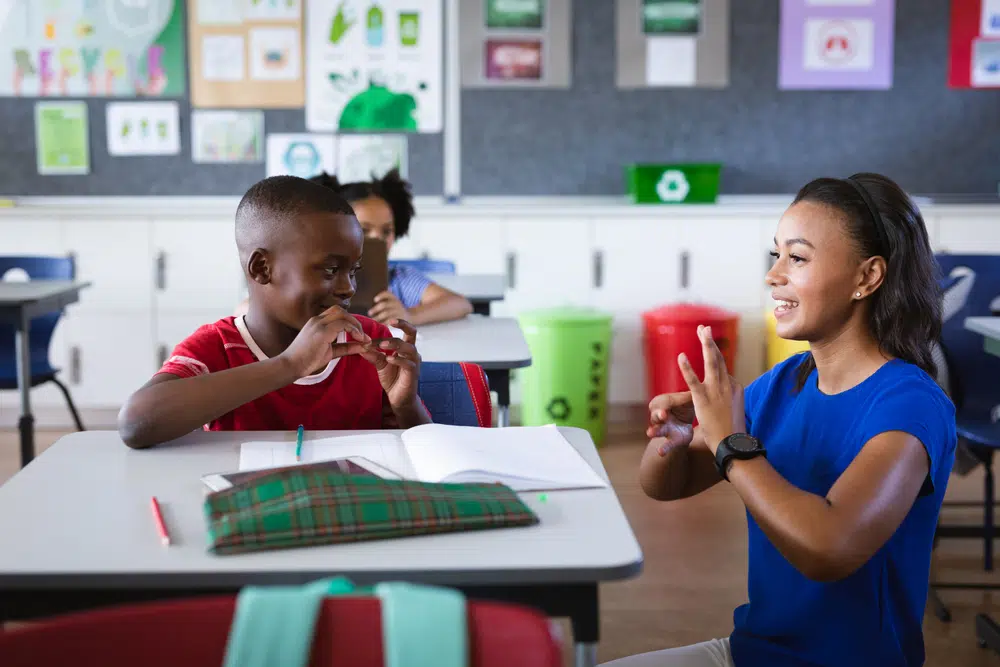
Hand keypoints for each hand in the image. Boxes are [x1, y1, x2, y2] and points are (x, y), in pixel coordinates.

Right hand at [279, 306, 370, 377]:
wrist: (291, 366)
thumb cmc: (307, 360)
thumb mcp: (331, 352)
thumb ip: (346, 347)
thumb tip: (362, 346)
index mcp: (317, 323)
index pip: (337, 314)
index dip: (351, 322)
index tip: (361, 336)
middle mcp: (317, 320)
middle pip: (341, 311)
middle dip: (355, 321)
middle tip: (363, 336)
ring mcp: (318, 324)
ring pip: (343, 314)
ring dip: (356, 324)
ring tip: (362, 338)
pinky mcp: (321, 331)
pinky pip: (342, 323)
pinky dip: (353, 330)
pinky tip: (358, 340)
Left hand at [360, 319, 420, 408]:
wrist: (398, 398)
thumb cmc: (392, 379)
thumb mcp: (380, 364)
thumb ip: (373, 353)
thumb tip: (360, 344)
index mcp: (406, 348)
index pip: (408, 331)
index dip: (401, 323)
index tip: (389, 320)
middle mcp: (412, 353)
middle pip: (412, 334)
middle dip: (403, 326)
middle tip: (390, 322)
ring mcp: (414, 362)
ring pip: (409, 348)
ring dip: (395, 344)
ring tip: (381, 344)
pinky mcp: (413, 373)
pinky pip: (408, 363)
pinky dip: (398, 360)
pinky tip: (388, 358)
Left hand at [368, 291, 408, 324]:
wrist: (410, 316)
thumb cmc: (396, 309)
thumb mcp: (393, 302)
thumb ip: (385, 299)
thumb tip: (372, 299)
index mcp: (394, 298)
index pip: (387, 294)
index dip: (381, 296)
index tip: (374, 300)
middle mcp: (397, 304)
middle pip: (385, 304)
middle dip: (376, 309)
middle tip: (369, 313)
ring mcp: (399, 311)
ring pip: (387, 313)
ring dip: (378, 317)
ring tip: (373, 320)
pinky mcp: (400, 319)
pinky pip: (390, 321)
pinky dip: (384, 322)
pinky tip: (380, 324)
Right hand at [647, 391, 694, 454]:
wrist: (688, 425)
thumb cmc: (685, 408)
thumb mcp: (688, 400)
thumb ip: (689, 396)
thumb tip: (697, 386)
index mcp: (664, 402)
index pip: (665, 401)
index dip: (668, 402)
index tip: (669, 402)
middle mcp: (660, 415)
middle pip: (656, 414)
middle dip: (658, 415)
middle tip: (662, 415)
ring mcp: (664, 428)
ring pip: (657, 429)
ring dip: (654, 431)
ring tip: (650, 433)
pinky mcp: (671, 440)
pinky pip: (666, 444)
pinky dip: (663, 448)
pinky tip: (660, 452)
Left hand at [677, 325, 746, 455]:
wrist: (732, 443)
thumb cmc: (731, 431)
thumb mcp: (733, 409)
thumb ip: (729, 398)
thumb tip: (726, 393)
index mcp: (735, 387)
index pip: (723, 369)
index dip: (715, 354)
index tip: (707, 342)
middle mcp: (728, 385)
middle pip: (719, 359)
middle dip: (710, 342)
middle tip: (705, 328)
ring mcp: (716, 391)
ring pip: (711, 363)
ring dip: (706, 344)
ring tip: (701, 330)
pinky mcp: (703, 399)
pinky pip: (693, 381)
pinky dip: (686, 368)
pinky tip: (681, 356)